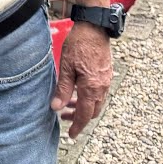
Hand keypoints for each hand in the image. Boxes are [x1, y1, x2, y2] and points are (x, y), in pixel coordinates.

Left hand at [50, 22, 114, 138]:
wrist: (94, 28)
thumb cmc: (78, 45)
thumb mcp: (66, 67)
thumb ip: (62, 89)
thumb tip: (56, 108)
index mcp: (92, 88)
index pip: (85, 114)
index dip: (78, 126)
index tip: (71, 135)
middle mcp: (102, 87)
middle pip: (93, 111)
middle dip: (79, 118)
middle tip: (64, 118)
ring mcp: (106, 81)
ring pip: (96, 102)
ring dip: (83, 107)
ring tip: (68, 105)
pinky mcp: (106, 74)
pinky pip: (99, 93)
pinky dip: (88, 97)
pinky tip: (77, 92)